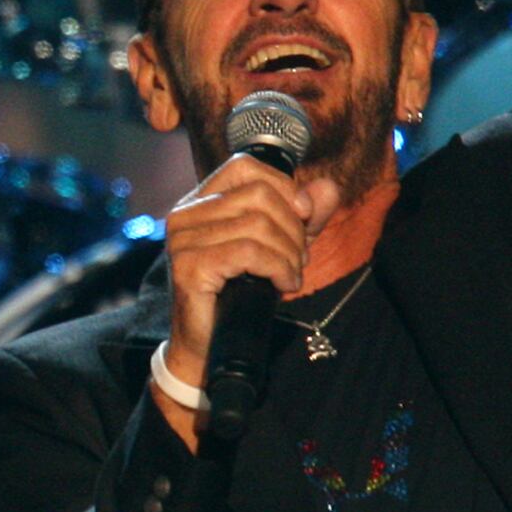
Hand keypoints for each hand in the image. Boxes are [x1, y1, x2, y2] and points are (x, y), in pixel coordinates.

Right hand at [157, 156, 338, 414]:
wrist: (211, 344)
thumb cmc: (241, 292)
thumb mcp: (281, 246)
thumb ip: (305, 216)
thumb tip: (328, 188)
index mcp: (201, 201)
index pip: (245, 166)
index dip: (283, 187)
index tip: (303, 217)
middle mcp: (185, 214)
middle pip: (259, 195)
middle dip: (293, 228)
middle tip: (298, 259)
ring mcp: (183, 239)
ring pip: (258, 224)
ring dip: (289, 254)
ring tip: (291, 276)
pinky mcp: (189, 266)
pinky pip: (249, 252)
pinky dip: (278, 269)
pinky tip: (283, 286)